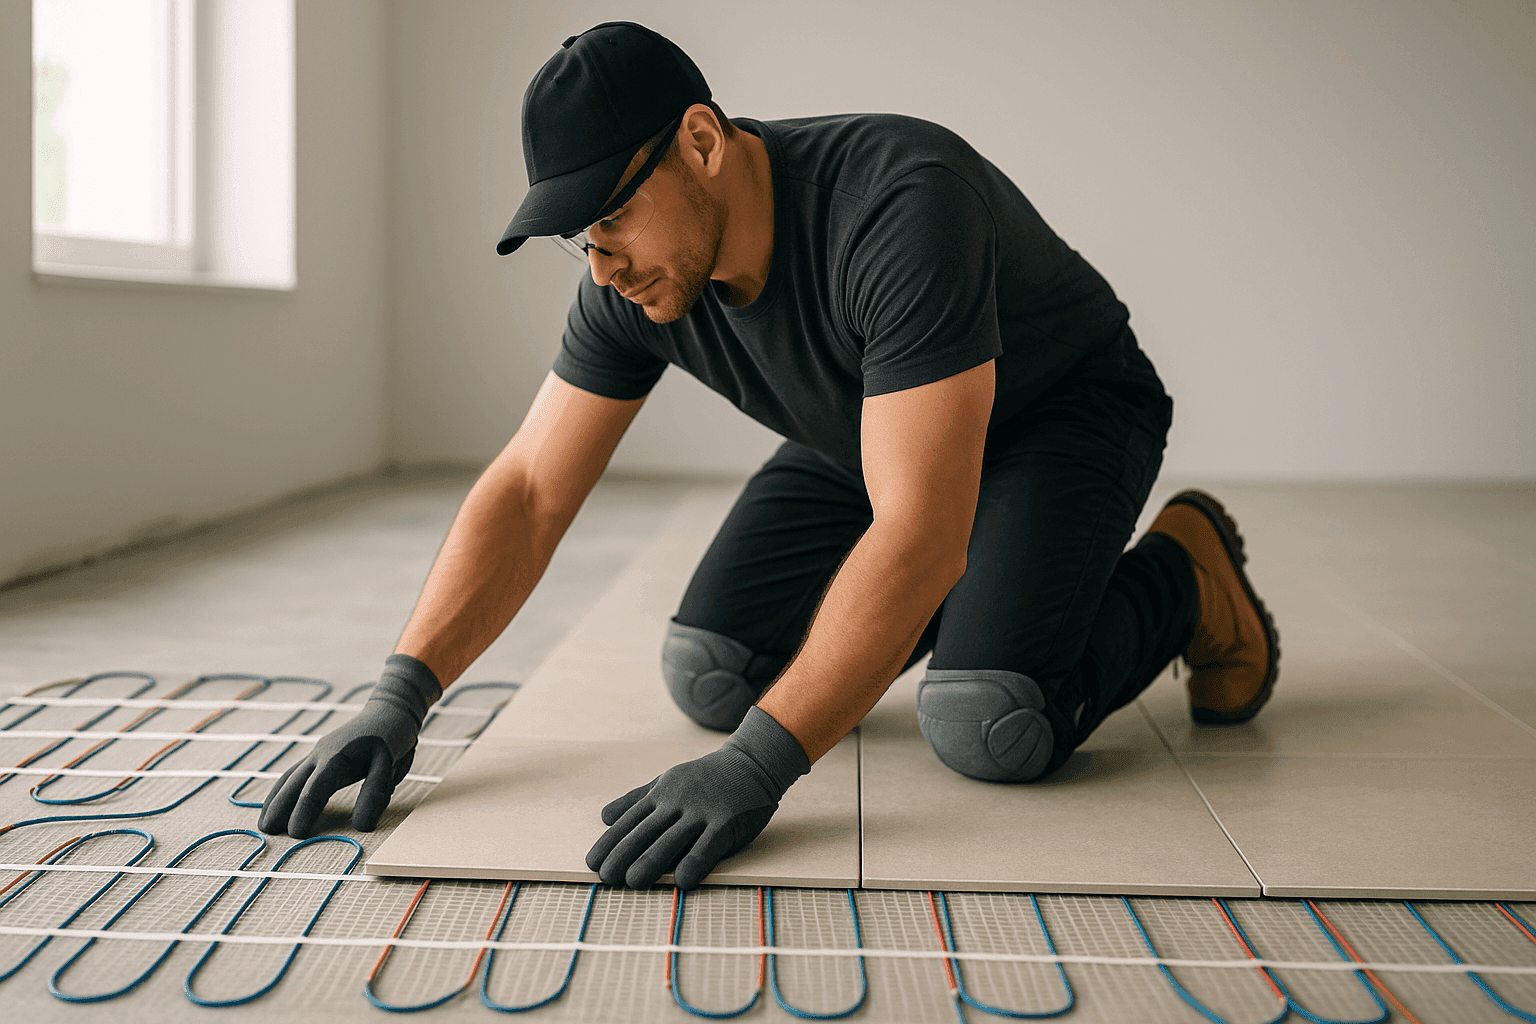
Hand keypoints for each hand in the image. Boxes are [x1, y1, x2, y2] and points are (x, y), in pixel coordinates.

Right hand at [258, 654, 439, 837]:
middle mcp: (322, 753)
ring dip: (276, 799)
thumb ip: (374, 793)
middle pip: (294, 783)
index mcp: (337, 756)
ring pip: (290, 777)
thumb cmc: (393, 737)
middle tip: (266, 832)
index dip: (304, 812)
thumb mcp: (390, 764)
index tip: (295, 834)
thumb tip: (361, 826)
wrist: (391, 709)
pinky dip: (284, 789)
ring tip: (264, 823)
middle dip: (279, 808)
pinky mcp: (321, 754)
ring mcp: (319, 752)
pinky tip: (279, 801)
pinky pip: (296, 772)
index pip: (315, 789)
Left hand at [586, 706, 809, 888]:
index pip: (630, 821)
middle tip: (606, 877)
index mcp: (661, 794)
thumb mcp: (667, 781)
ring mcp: (702, 812)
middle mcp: (678, 802)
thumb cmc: (705, 777)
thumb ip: (637, 799)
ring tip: (633, 882)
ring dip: (651, 861)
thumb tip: (604, 818)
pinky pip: (708, 845)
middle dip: (623, 855)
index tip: (593, 862)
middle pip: (645, 832)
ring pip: (672, 839)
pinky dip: (694, 862)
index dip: (610, 843)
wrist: (751, 762)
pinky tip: (682, 881)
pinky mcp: (726, 822)